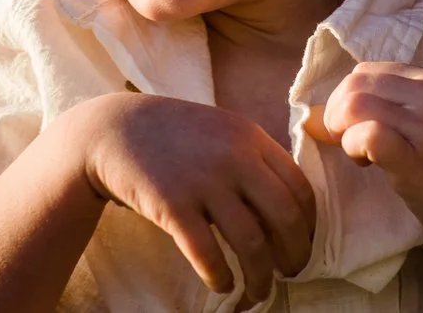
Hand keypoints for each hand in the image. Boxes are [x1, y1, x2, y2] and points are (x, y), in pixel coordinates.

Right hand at [65, 92, 316, 305]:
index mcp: (251, 137)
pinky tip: (222, 284)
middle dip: (295, 254)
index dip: (309, 224)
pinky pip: (208, 254)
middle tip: (290, 272)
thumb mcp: (222, 130)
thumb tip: (289, 206)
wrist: (113, 129)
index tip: (303, 243)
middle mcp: (234, 156)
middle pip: (285, 218)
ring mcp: (204, 181)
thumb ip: (253, 157)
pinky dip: (221, 276)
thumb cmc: (174, 135)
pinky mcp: (173, 205)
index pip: (300, 188)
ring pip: (252, 243)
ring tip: (258, 292)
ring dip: (260, 277)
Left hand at [304, 63, 422, 266]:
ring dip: (344, 132)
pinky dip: (353, 147)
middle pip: (355, 84)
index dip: (349, 99)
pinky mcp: (418, 159)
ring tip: (361, 156)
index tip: (357, 128)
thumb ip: (396, 109)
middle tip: (351, 144)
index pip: (368, 71)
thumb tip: (323, 111)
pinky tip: (367, 164)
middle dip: (338, 114)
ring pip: (355, 105)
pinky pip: (368, 134)